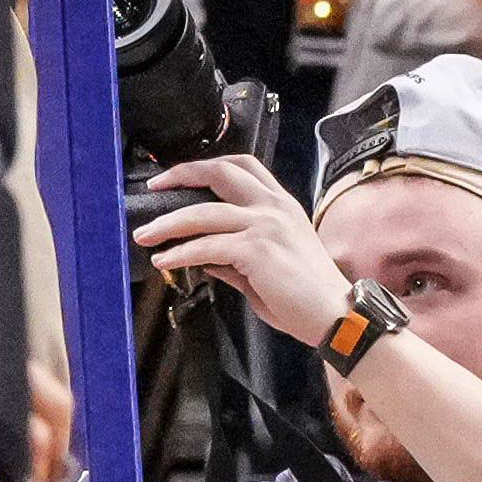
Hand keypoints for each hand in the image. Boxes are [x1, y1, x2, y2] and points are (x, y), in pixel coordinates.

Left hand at [131, 153, 363, 339]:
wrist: (336, 316)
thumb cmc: (307, 298)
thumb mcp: (268, 269)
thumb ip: (235, 258)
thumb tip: (204, 257)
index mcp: (281, 205)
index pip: (242, 166)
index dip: (207, 165)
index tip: (179, 174)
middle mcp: (273, 207)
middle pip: (220, 173)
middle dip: (181, 175)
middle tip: (155, 187)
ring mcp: (265, 225)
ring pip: (203, 213)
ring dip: (167, 224)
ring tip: (145, 236)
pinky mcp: (257, 249)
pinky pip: (207, 247)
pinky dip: (180, 253)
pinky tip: (165, 260)